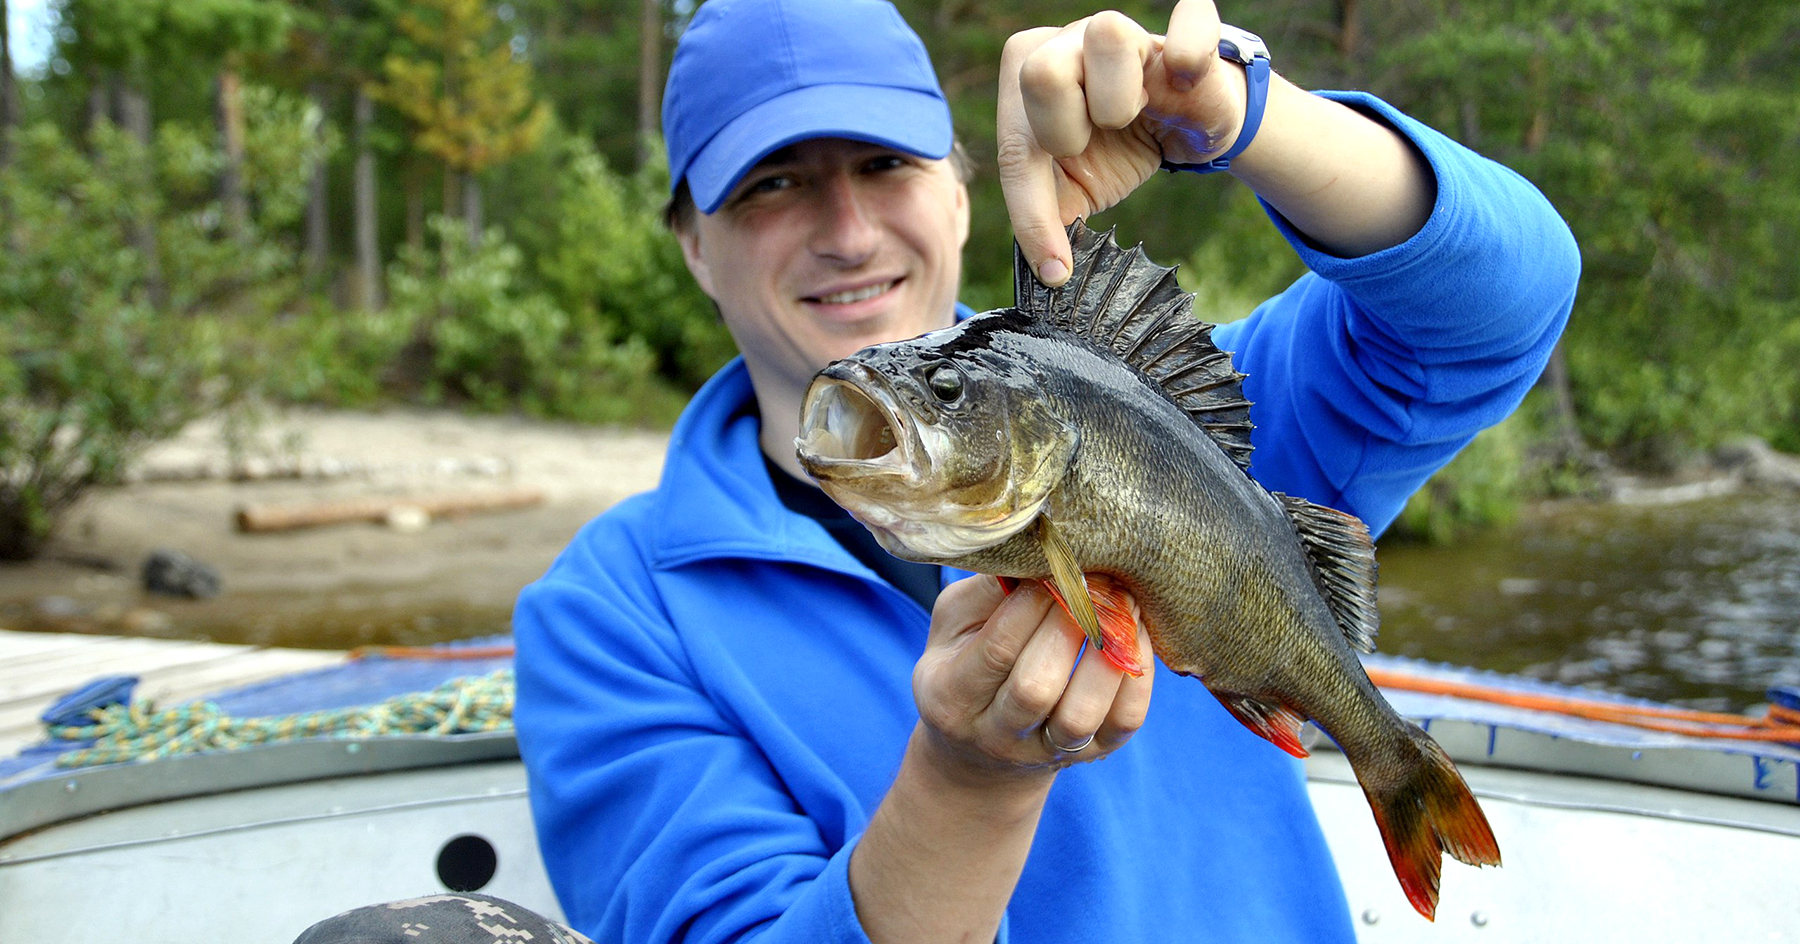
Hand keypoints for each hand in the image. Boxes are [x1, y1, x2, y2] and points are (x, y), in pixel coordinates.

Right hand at [911, 575, 1152, 782]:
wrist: (980, 751)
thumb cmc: (964, 663)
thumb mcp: (954, 623)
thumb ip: (985, 592)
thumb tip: (1035, 553)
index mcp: (950, 697)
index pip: (995, 650)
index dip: (1030, 604)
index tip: (1053, 566)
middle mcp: (994, 734)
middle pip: (1035, 687)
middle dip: (1069, 625)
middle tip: (1090, 581)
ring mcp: (1045, 751)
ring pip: (1081, 713)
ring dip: (1107, 653)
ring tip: (1119, 604)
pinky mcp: (1091, 754)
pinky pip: (1123, 721)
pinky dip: (1137, 675)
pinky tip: (1134, 634)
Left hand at [997, 0, 1245, 284]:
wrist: (1190, 128)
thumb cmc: (1120, 150)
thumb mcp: (1076, 190)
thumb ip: (1050, 218)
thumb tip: (1048, 272)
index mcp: (1029, 77)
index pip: (1015, 145)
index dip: (1033, 214)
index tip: (1056, 267)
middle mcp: (1069, 41)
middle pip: (1040, 74)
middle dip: (1066, 131)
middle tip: (1090, 144)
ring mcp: (1128, 28)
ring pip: (1107, 34)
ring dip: (1120, 97)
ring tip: (1132, 115)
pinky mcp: (1187, 29)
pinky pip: (1190, 18)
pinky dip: (1189, 51)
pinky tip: (1186, 77)